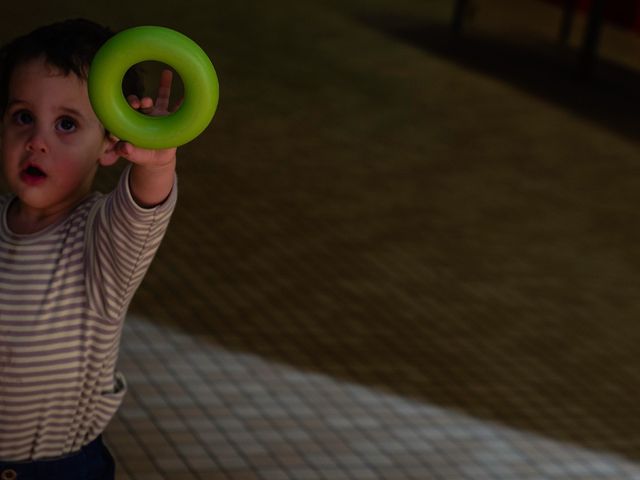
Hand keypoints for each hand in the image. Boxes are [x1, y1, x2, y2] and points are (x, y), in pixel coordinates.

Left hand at [106, 69, 179, 207]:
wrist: (156, 158)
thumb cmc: (142, 155)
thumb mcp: (134, 155)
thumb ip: (126, 152)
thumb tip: (123, 147)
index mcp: (135, 120)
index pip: (129, 109)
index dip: (130, 104)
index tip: (133, 104)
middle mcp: (146, 114)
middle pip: (144, 103)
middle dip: (143, 100)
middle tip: (143, 102)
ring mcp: (159, 114)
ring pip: (161, 98)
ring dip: (164, 86)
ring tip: (166, 73)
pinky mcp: (171, 118)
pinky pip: (178, 107)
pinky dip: (182, 100)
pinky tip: (188, 92)